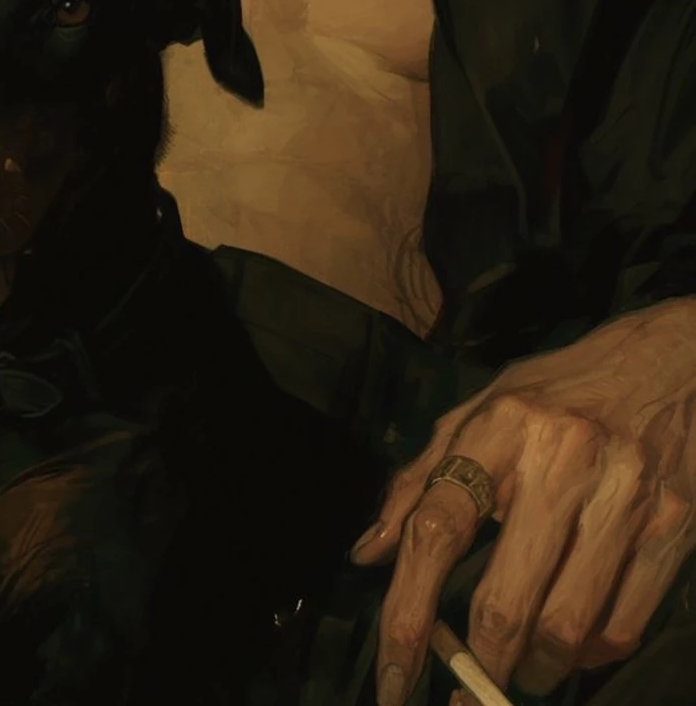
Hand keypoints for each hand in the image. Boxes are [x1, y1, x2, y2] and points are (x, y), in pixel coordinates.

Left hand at [350, 299, 695, 703]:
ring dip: (536, 669)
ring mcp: (623, 491)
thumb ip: (422, 478)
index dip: (407, 612)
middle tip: (470, 688)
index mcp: (500, 425)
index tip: (392, 676)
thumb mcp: (484, 410)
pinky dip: (591, 655)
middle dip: (481, 663)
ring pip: (567, 627)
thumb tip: (368, 552)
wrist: (669, 359)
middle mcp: (561, 456)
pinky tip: (575, 646)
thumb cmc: (561, 391)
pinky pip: (623, 623)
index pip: (437, 528)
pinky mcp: (673, 521)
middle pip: (506, 600)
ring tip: (523, 669)